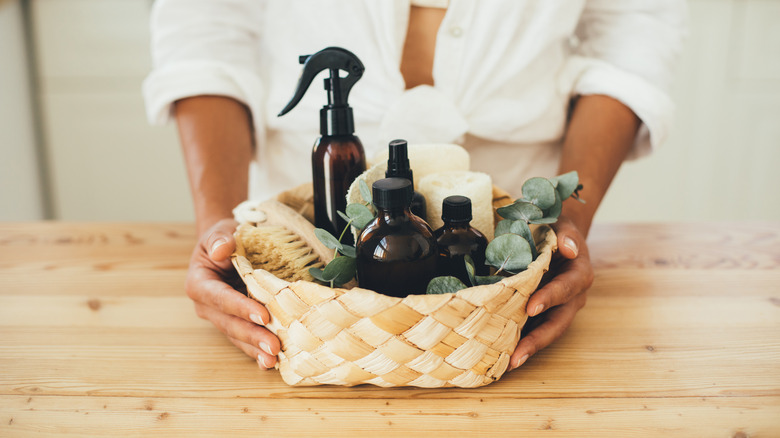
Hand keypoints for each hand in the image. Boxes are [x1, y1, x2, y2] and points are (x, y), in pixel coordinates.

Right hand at [186, 218, 280, 368]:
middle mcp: (207, 305)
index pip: (219, 298)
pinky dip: (257, 351)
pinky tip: (271, 362)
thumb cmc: (225, 238)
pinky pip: (245, 339)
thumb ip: (220, 239)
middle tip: (273, 347)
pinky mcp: (236, 323)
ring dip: (255, 349)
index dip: (240, 307)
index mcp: (199, 283)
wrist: (228, 247)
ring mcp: (221, 317)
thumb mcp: (221, 231)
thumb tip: (223, 249)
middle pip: (229, 323)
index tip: (262, 315)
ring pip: (237, 336)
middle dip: (252, 336)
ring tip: (273, 360)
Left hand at [508, 215, 592, 369]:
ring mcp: (560, 308)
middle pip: (558, 323)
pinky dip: (521, 341)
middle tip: (517, 356)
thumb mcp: (564, 226)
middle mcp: (573, 297)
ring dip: (529, 348)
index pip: (565, 289)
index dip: (549, 298)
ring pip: (547, 331)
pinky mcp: (546, 313)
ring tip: (508, 363)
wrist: (560, 236)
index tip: (531, 308)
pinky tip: (503, 353)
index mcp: (579, 275)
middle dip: (537, 340)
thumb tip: (568, 247)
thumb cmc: (559, 230)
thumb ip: (566, 235)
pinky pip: (536, 329)